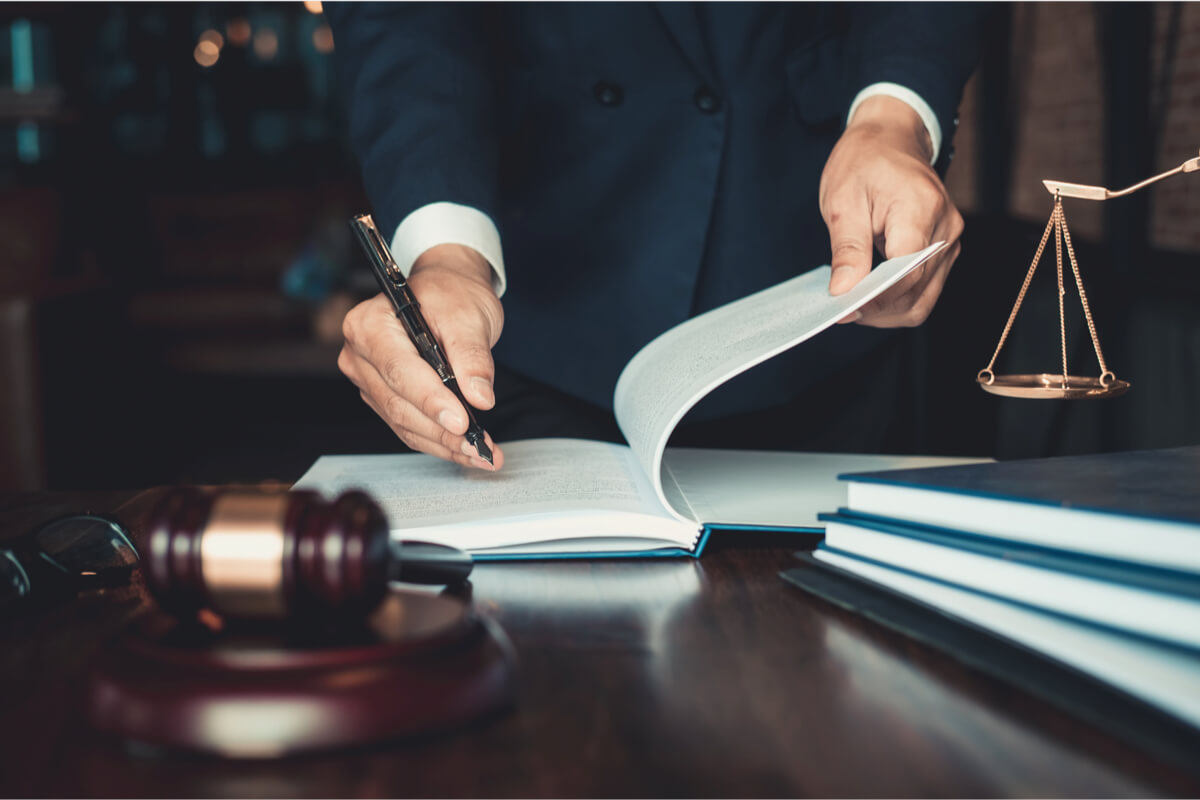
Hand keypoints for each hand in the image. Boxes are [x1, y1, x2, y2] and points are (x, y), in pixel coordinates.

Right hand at [338, 243, 505, 469]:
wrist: (447, 291)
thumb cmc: (451, 294)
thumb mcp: (468, 315)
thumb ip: (472, 356)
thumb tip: (479, 397)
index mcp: (370, 325)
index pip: (399, 371)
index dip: (431, 400)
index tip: (462, 422)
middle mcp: (360, 354)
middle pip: (399, 404)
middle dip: (443, 431)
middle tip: (480, 447)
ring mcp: (368, 379)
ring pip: (404, 423)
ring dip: (444, 443)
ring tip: (482, 454)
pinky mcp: (383, 397)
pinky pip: (409, 427)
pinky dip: (439, 441)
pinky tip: (466, 450)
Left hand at [819, 95, 963, 326]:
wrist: (890, 138)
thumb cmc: (864, 162)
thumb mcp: (843, 200)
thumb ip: (847, 249)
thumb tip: (844, 291)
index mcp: (921, 209)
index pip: (906, 273)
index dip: (875, 299)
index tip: (843, 309)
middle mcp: (946, 229)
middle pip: (915, 292)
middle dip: (877, 309)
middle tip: (840, 308)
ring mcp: (950, 242)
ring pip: (922, 300)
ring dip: (886, 311)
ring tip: (853, 302)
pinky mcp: (944, 251)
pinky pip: (924, 291)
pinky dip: (895, 301)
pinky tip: (869, 294)